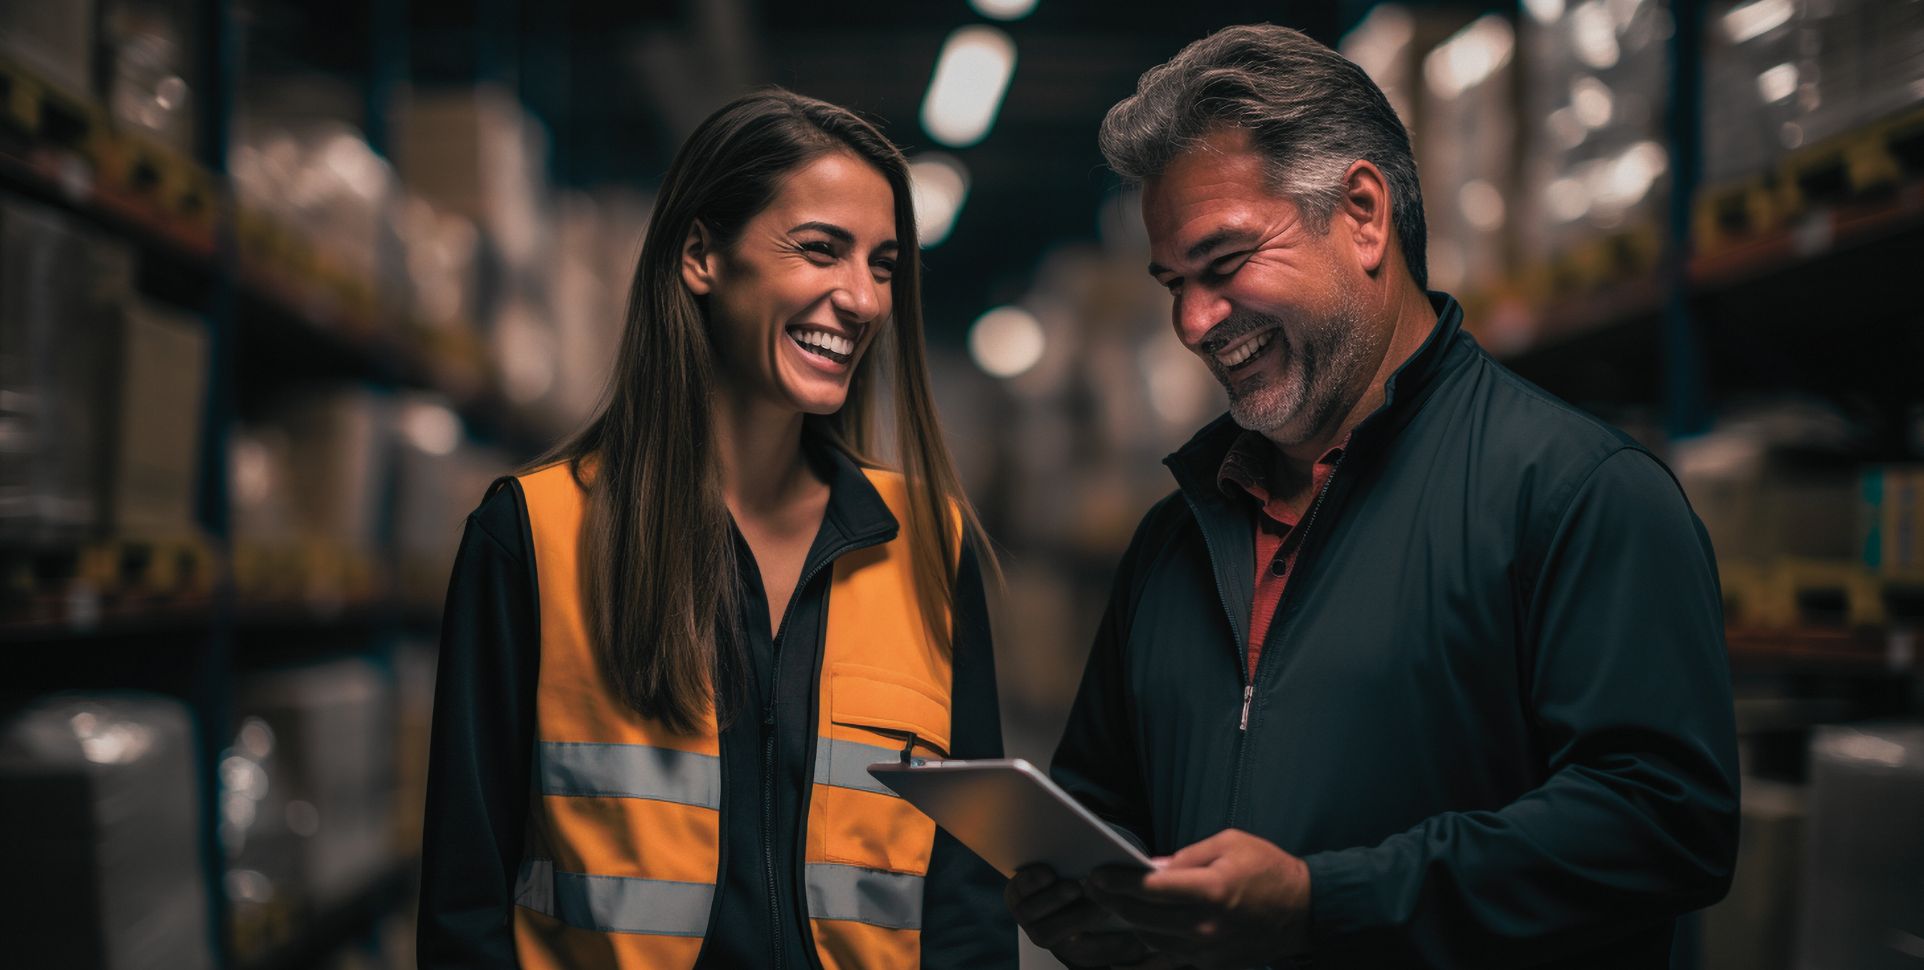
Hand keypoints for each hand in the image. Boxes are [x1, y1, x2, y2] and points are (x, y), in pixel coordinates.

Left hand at [1006, 864, 1158, 967]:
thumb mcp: (1124, 921)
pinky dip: (1029, 882)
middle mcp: (1049, 936)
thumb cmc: (1102, 901)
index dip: (1105, 946)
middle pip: (1052, 937)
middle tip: (1098, 901)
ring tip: (1074, 885)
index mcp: (1076, 947)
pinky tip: (1047, 871)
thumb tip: (1156, 940)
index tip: (1121, 924)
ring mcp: (1028, 916)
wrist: (1064, 872)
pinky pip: (1016, 892)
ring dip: (1052, 902)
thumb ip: (1134, 933)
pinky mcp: (1016, 893)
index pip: (1089, 954)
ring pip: (1031, 919)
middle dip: (1077, 918)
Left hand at [1084, 829, 1310, 968]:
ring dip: (1129, 923)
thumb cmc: (1269, 870)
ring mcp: (1208, 950)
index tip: (1098, 875)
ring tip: (1113, 906)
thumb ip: (1187, 856)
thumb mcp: (1230, 843)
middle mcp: (1206, 925)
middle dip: (1112, 903)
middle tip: (1095, 889)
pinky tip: (1133, 937)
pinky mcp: (1212, 964)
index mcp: (1212, 890)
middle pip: (1143, 918)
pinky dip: (1148, 946)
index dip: (1118, 882)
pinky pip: (1169, 958)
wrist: (1305, 911)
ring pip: (1151, 940)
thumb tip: (1151, 867)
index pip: (1150, 888)